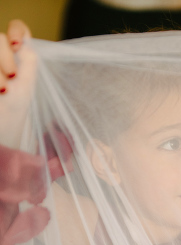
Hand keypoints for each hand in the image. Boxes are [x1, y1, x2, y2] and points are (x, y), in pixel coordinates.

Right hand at [0, 20, 35, 148]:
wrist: (0, 128)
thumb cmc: (13, 109)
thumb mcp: (26, 85)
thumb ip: (28, 61)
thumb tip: (26, 42)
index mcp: (17, 55)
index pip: (18, 29)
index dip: (16, 30)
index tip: (17, 45)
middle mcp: (0, 54)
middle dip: (6, 57)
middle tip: (11, 78)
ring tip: (2, 90)